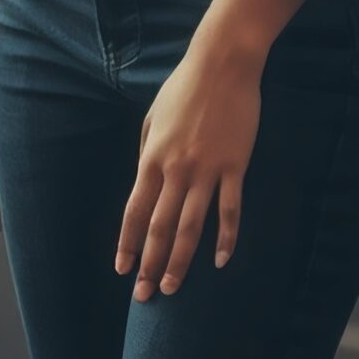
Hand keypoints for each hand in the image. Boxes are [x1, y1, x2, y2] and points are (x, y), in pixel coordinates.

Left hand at [115, 43, 260, 299]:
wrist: (223, 64)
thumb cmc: (184, 87)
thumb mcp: (152, 118)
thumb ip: (147, 152)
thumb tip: (144, 181)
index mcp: (153, 158)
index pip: (135, 212)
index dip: (127, 244)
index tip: (122, 269)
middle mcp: (177, 170)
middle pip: (160, 228)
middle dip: (149, 264)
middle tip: (143, 294)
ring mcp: (207, 170)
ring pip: (191, 227)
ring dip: (180, 261)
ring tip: (172, 287)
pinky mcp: (235, 166)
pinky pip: (230, 210)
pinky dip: (225, 238)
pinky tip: (220, 261)